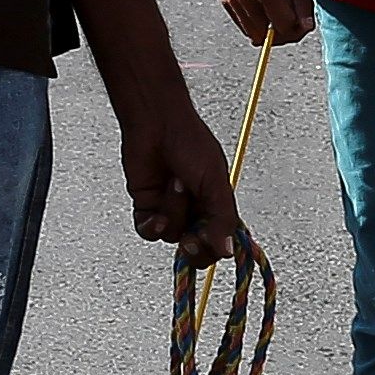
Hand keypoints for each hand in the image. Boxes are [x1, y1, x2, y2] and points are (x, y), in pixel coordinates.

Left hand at [119, 94, 239, 262]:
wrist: (156, 124)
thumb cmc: (191, 143)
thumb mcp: (215, 183)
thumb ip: (223, 219)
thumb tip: (227, 250)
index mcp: (217, 205)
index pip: (220, 242)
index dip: (215, 248)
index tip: (211, 244)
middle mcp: (194, 211)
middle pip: (195, 249)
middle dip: (192, 246)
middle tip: (190, 240)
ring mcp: (170, 210)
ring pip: (170, 235)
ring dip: (172, 212)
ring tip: (174, 184)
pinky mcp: (147, 207)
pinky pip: (148, 232)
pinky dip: (151, 226)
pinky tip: (156, 214)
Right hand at [220, 0, 315, 45]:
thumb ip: (302, 2)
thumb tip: (305, 28)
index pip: (284, 27)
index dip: (298, 29)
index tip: (304, 22)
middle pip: (268, 36)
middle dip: (284, 32)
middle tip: (293, 16)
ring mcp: (232, 0)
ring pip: (255, 35)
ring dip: (270, 30)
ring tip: (278, 8)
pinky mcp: (225, 2)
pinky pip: (244, 26)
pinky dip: (258, 23)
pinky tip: (265, 6)